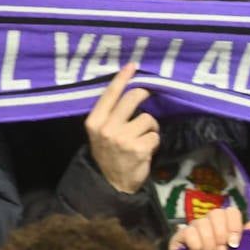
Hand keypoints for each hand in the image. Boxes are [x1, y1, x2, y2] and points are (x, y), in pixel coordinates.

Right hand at [84, 63, 158, 193]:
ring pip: (148, 118)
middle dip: (144, 94)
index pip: (109, 94)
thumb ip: (110, 115)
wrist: (110, 183)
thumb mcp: (100, 133)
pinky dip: (154, 142)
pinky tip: (146, 150)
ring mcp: (123, 139)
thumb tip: (131, 91)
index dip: (122, 78)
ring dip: (151, 127)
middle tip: (149, 95)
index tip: (133, 66)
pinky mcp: (138, 149)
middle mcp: (107, 128)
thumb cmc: (108, 154)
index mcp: (94, 122)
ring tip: (143, 138)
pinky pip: (155, 136)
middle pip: (133, 99)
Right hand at [168, 205, 249, 249]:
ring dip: (208, 243)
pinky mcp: (179, 237)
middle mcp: (210, 223)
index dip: (234, 226)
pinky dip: (195, 245)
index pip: (231, 211)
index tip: (235, 244)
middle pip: (216, 214)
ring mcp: (193, 229)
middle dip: (221, 236)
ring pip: (202, 222)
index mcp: (226, 225)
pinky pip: (187, 231)